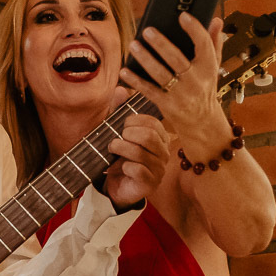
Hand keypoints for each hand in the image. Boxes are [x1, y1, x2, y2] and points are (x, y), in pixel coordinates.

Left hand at [103, 87, 169, 206]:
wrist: (117, 186)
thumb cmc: (120, 156)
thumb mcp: (117, 132)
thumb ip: (118, 111)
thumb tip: (120, 89)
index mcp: (159, 137)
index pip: (153, 123)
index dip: (134, 121)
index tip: (122, 126)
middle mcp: (163, 152)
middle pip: (149, 136)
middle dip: (128, 134)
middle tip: (115, 139)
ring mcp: (159, 168)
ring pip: (142, 153)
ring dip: (121, 149)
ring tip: (112, 149)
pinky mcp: (150, 183)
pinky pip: (138, 171)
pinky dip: (123, 167)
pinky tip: (118, 168)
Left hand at [118, 12, 228, 144]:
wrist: (202, 121)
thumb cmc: (204, 87)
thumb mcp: (213, 66)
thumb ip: (214, 43)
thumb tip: (217, 19)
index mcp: (209, 67)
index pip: (204, 45)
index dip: (194, 29)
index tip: (182, 15)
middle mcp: (196, 80)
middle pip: (177, 59)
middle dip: (162, 44)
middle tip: (147, 30)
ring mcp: (181, 94)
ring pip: (161, 74)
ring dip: (146, 59)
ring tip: (133, 45)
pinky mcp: (167, 104)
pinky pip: (149, 91)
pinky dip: (136, 81)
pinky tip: (125, 70)